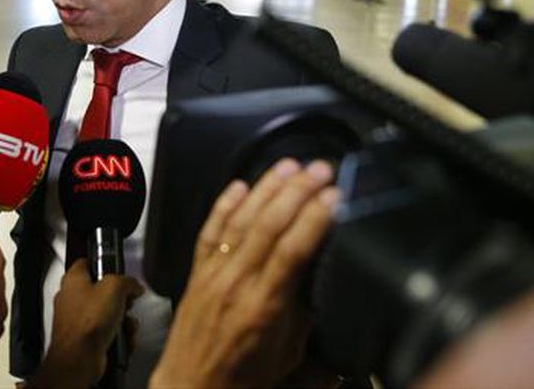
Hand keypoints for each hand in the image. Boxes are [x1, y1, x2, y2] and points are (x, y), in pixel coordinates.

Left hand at [29, 259, 143, 387]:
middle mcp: (72, 299)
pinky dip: (118, 335)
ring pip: (106, 313)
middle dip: (120, 297)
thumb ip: (127, 281)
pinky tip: (123, 338)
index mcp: (73, 280)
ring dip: (122, 319)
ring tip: (126, 323)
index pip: (87, 262)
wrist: (79, 358)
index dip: (104, 262)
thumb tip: (133, 285)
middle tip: (127, 300)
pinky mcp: (85, 339)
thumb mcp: (114, 287)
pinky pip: (107, 332)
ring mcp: (77, 321)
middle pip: (101, 290)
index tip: (117, 267)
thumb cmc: (87, 323)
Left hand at [151, 159, 338, 387]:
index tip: (335, 196)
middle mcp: (236, 284)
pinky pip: (210, 231)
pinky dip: (224, 204)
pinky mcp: (197, 273)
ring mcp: (213, 275)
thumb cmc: (242, 381)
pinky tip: (240, 185)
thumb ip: (309, 317)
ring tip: (290, 166)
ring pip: (241, 220)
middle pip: (268, 225)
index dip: (315, 219)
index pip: (292, 251)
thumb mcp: (289, 356)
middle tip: (321, 169)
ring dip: (267, 188)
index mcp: (264, 308)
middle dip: (297, 191)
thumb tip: (328, 281)